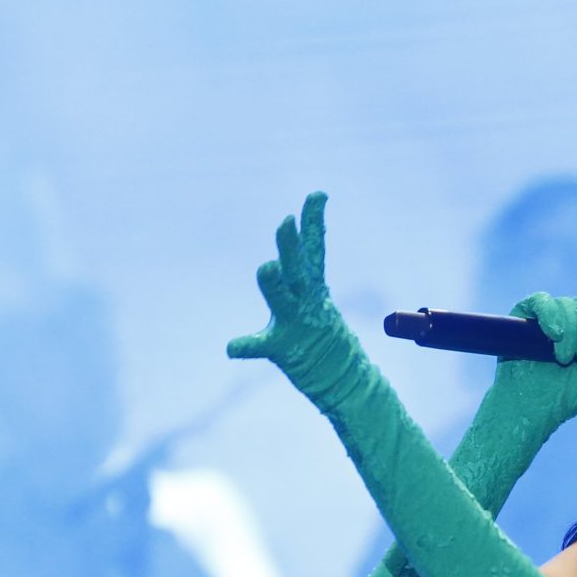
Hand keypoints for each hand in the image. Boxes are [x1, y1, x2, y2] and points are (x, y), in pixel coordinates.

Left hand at [226, 192, 363, 393]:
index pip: (315, 249)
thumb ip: (296, 279)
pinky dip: (245, 346)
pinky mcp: (284, 348)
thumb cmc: (323, 341)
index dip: (314, 222)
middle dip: (291, 245)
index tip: (317, 194)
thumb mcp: (314, 305)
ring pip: (281, 298)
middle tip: (285, 222)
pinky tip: (232, 347)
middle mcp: (306, 302)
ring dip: (273, 283)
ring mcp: (296, 324)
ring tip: (267, 267)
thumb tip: (281, 253)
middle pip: (297, 268)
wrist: (343, 381)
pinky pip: (260, 346)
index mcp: (314, 289)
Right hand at [493, 292, 576, 423]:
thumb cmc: (573, 392)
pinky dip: (551, 315)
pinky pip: (542, 300)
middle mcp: (574, 318)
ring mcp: (550, 314)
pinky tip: (554, 336)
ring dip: (570, 333)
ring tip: (562, 359)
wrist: (537, 405)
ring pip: (567, 304)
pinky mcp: (526, 314)